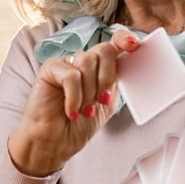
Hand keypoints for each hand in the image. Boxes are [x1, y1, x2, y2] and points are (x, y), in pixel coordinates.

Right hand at [6, 30, 137, 176]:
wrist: (54, 144)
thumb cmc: (77, 126)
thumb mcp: (107, 104)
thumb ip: (116, 83)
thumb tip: (130, 65)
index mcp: (98, 68)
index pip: (113, 44)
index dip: (124, 39)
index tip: (134, 45)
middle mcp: (82, 62)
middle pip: (104, 50)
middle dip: (107, 78)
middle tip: (101, 100)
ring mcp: (66, 63)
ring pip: (88, 62)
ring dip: (89, 92)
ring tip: (84, 109)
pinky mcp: (50, 69)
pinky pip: (71, 75)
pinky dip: (75, 97)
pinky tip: (71, 111)